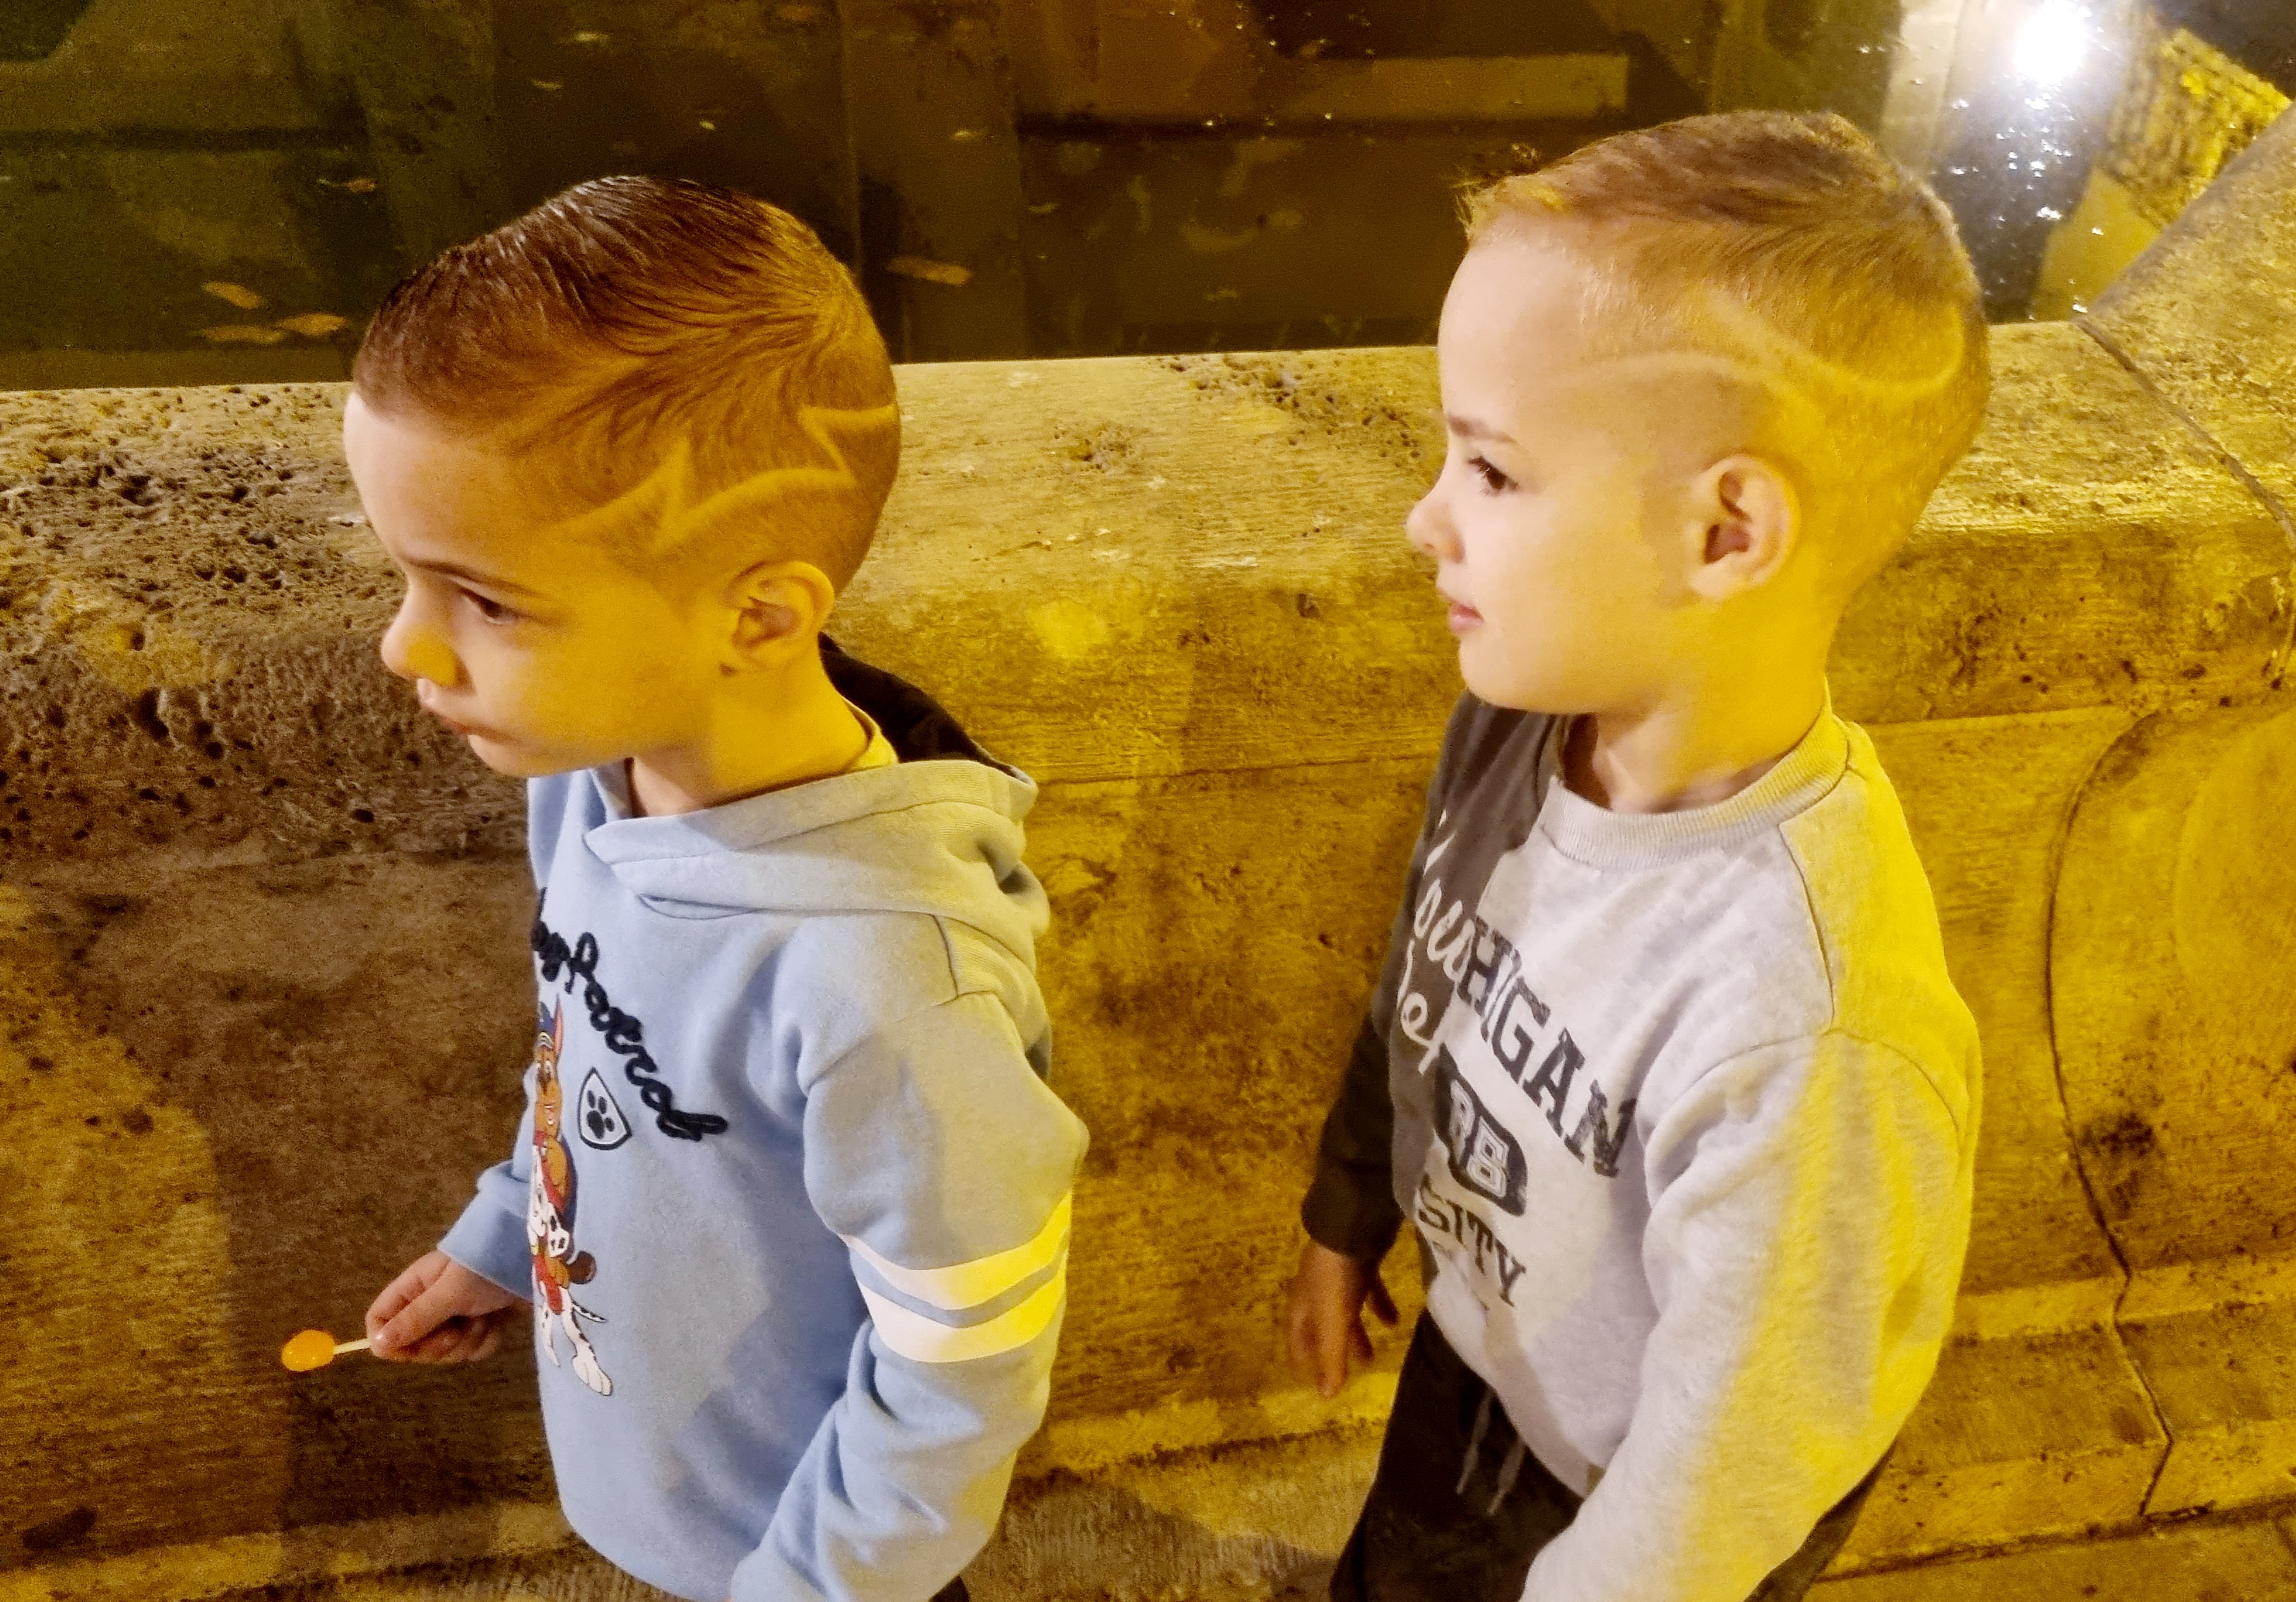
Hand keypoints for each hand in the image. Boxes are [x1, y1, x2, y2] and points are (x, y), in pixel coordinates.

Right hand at [366, 1249, 527, 1362]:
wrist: (536, 1256)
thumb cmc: (488, 1266)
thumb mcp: (450, 1292)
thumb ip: (416, 1318)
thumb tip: (376, 1345)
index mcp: (413, 1288)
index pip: (379, 1321)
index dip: (389, 1341)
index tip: (411, 1347)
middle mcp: (430, 1302)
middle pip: (413, 1345)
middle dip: (439, 1344)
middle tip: (458, 1327)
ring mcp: (456, 1315)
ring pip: (445, 1351)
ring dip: (468, 1340)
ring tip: (484, 1318)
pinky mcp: (481, 1323)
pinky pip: (472, 1350)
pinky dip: (486, 1340)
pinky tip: (497, 1323)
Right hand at [1286, 1237, 1398, 1398]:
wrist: (1350, 1226)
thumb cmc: (1335, 1278)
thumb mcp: (1333, 1321)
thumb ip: (1332, 1357)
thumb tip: (1326, 1397)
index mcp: (1302, 1308)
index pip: (1297, 1342)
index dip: (1306, 1362)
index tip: (1316, 1382)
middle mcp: (1315, 1294)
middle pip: (1323, 1329)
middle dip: (1336, 1352)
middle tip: (1352, 1372)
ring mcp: (1336, 1277)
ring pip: (1344, 1313)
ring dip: (1356, 1334)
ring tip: (1372, 1355)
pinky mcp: (1358, 1264)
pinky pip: (1366, 1292)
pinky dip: (1378, 1307)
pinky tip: (1394, 1320)